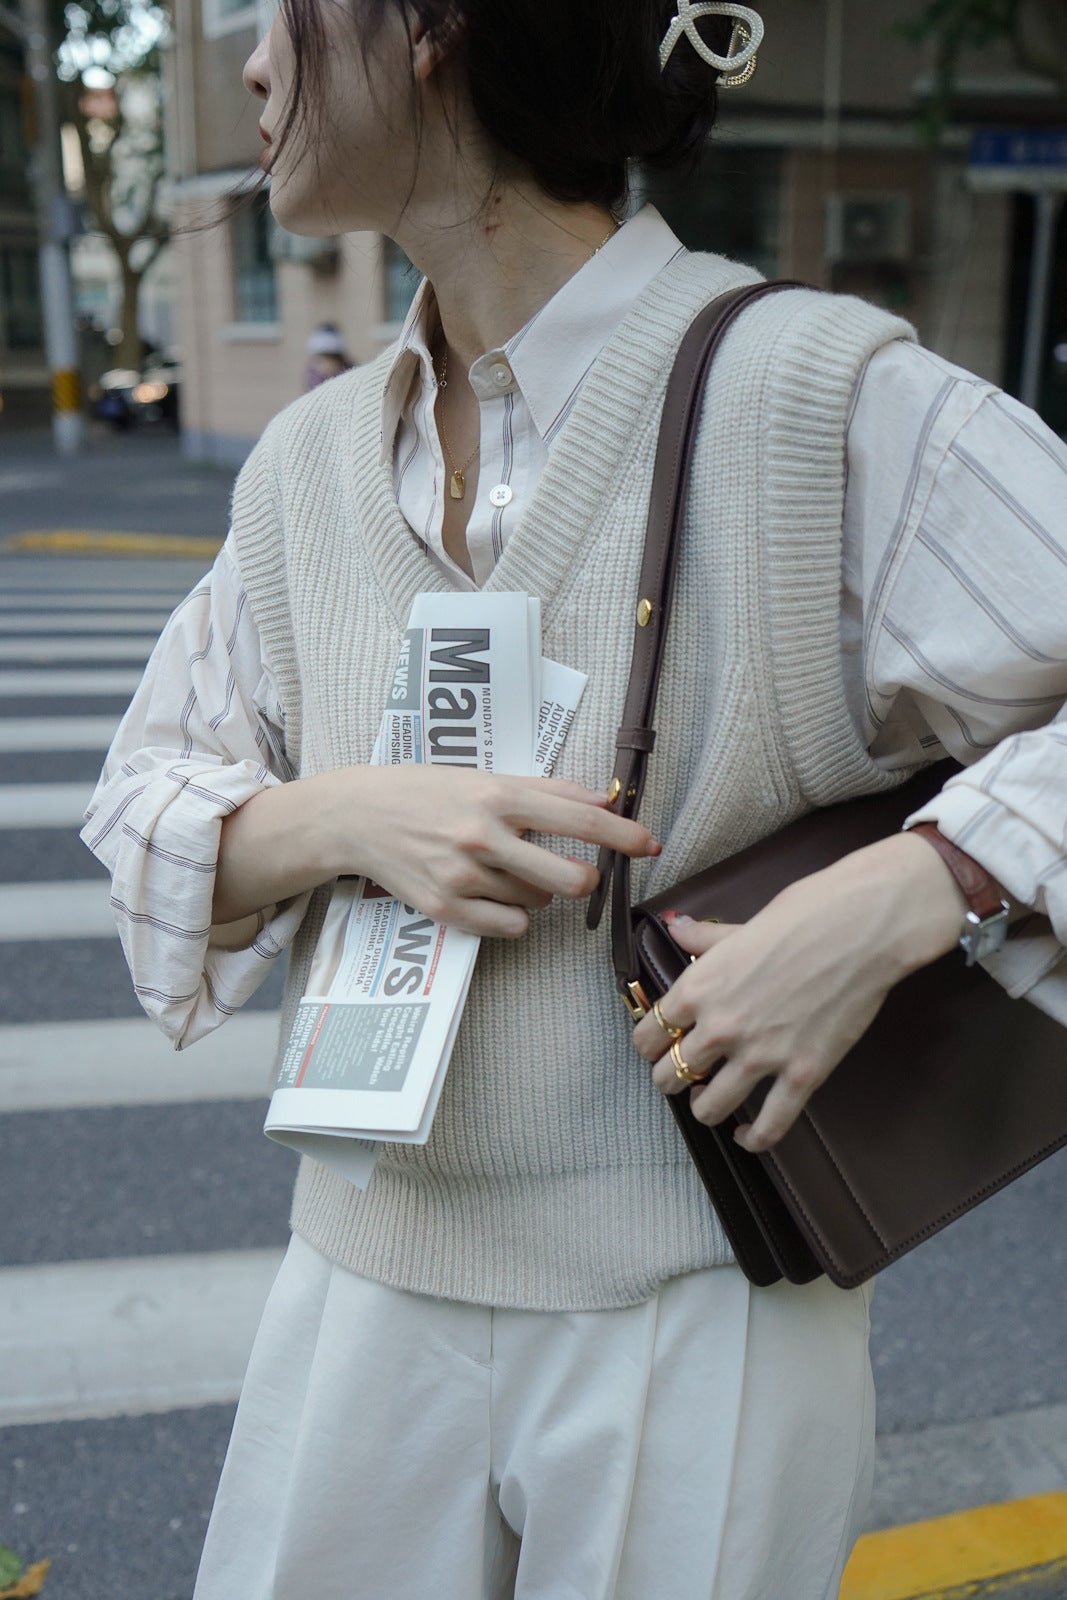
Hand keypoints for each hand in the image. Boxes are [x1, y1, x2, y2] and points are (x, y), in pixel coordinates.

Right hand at [329, 765, 660, 938]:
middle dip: (585, 880)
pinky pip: (511, 927)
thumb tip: (604, 796)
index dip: (623, 834)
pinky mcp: (445, 907)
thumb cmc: (426, 791)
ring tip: (503, 870)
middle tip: (576, 873)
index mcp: (498, 795)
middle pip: (571, 879)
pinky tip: (490, 895)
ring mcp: (463, 875)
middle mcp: (483, 835)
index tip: (651, 844)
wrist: (358, 816)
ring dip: (536, 892)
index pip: (579, 817)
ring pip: (539, 903)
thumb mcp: (485, 776)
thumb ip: (546, 790)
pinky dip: (512, 916)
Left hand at [632, 831, 967, 1151]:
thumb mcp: (741, 926)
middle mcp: (721, 1026)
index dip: (650, 1045)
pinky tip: (746, 1135)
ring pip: (709, 1108)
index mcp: (699, 987)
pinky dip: (753, 1138)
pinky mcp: (801, 1075)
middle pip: (670, 1075)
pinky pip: (768, 1127)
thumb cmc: (805, 916)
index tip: (658, 1047)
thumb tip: (676, 927)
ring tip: (710, 1101)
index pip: (649, 1034)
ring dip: (705, 1108)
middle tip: (684, 1075)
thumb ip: (704, 939)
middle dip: (672, 1078)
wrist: (861, 929)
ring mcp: (760, 1055)